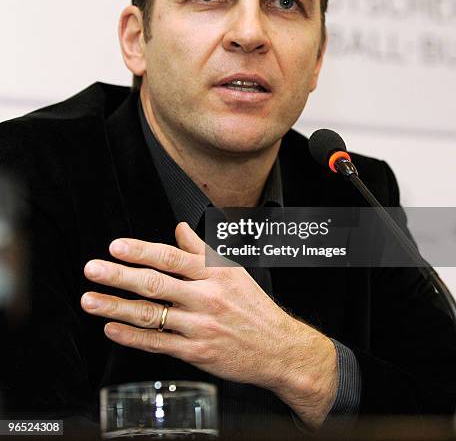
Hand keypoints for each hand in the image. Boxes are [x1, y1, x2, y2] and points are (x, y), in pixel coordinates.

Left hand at [81, 222, 336, 427]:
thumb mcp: (233, 271)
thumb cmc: (254, 308)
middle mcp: (206, 297)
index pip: (172, 257)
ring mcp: (200, 326)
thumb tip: (180, 226)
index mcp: (215, 274)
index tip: (116, 247)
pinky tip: (111, 329)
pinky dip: (132, 337)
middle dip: (119, 276)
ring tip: (90, 300)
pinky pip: (158, 343)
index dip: (142, 251)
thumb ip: (202, 249)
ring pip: (151, 315)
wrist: (279, 349)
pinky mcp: (197, 352)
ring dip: (116, 307)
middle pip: (156, 283)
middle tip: (92, 269)